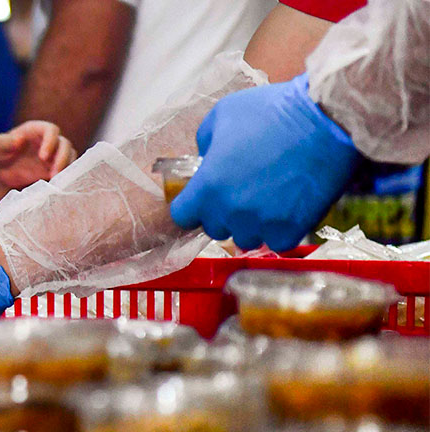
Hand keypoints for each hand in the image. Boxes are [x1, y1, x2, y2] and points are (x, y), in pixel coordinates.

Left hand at [0, 121, 76, 189]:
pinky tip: (56, 187)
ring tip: (55, 181)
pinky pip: (66, 172)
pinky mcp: (54, 170)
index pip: (51, 130)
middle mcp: (48, 141)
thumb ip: (5, 142)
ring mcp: (53, 156)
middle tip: (53, 173)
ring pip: (70, 158)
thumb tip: (19, 139)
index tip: (43, 157)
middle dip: (62, 157)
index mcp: (35, 130)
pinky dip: (64, 178)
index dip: (50, 141)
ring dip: (66, 169)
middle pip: (65, 144)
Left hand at [170, 74, 360, 251]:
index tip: (202, 198)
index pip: (182, 216)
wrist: (327, 119)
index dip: (192, 206)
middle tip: (242, 190)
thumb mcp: (222, 115)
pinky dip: (280, 230)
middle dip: (223, 212)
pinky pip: (276, 242)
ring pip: (245, 238)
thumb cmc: (272, 111)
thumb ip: (204, 143)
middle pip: (215, 228)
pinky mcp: (292, 229)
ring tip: (267, 198)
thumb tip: (205, 160)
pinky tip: (287, 208)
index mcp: (207, 187)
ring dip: (251, 224)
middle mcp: (230, 211)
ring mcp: (261, 223)